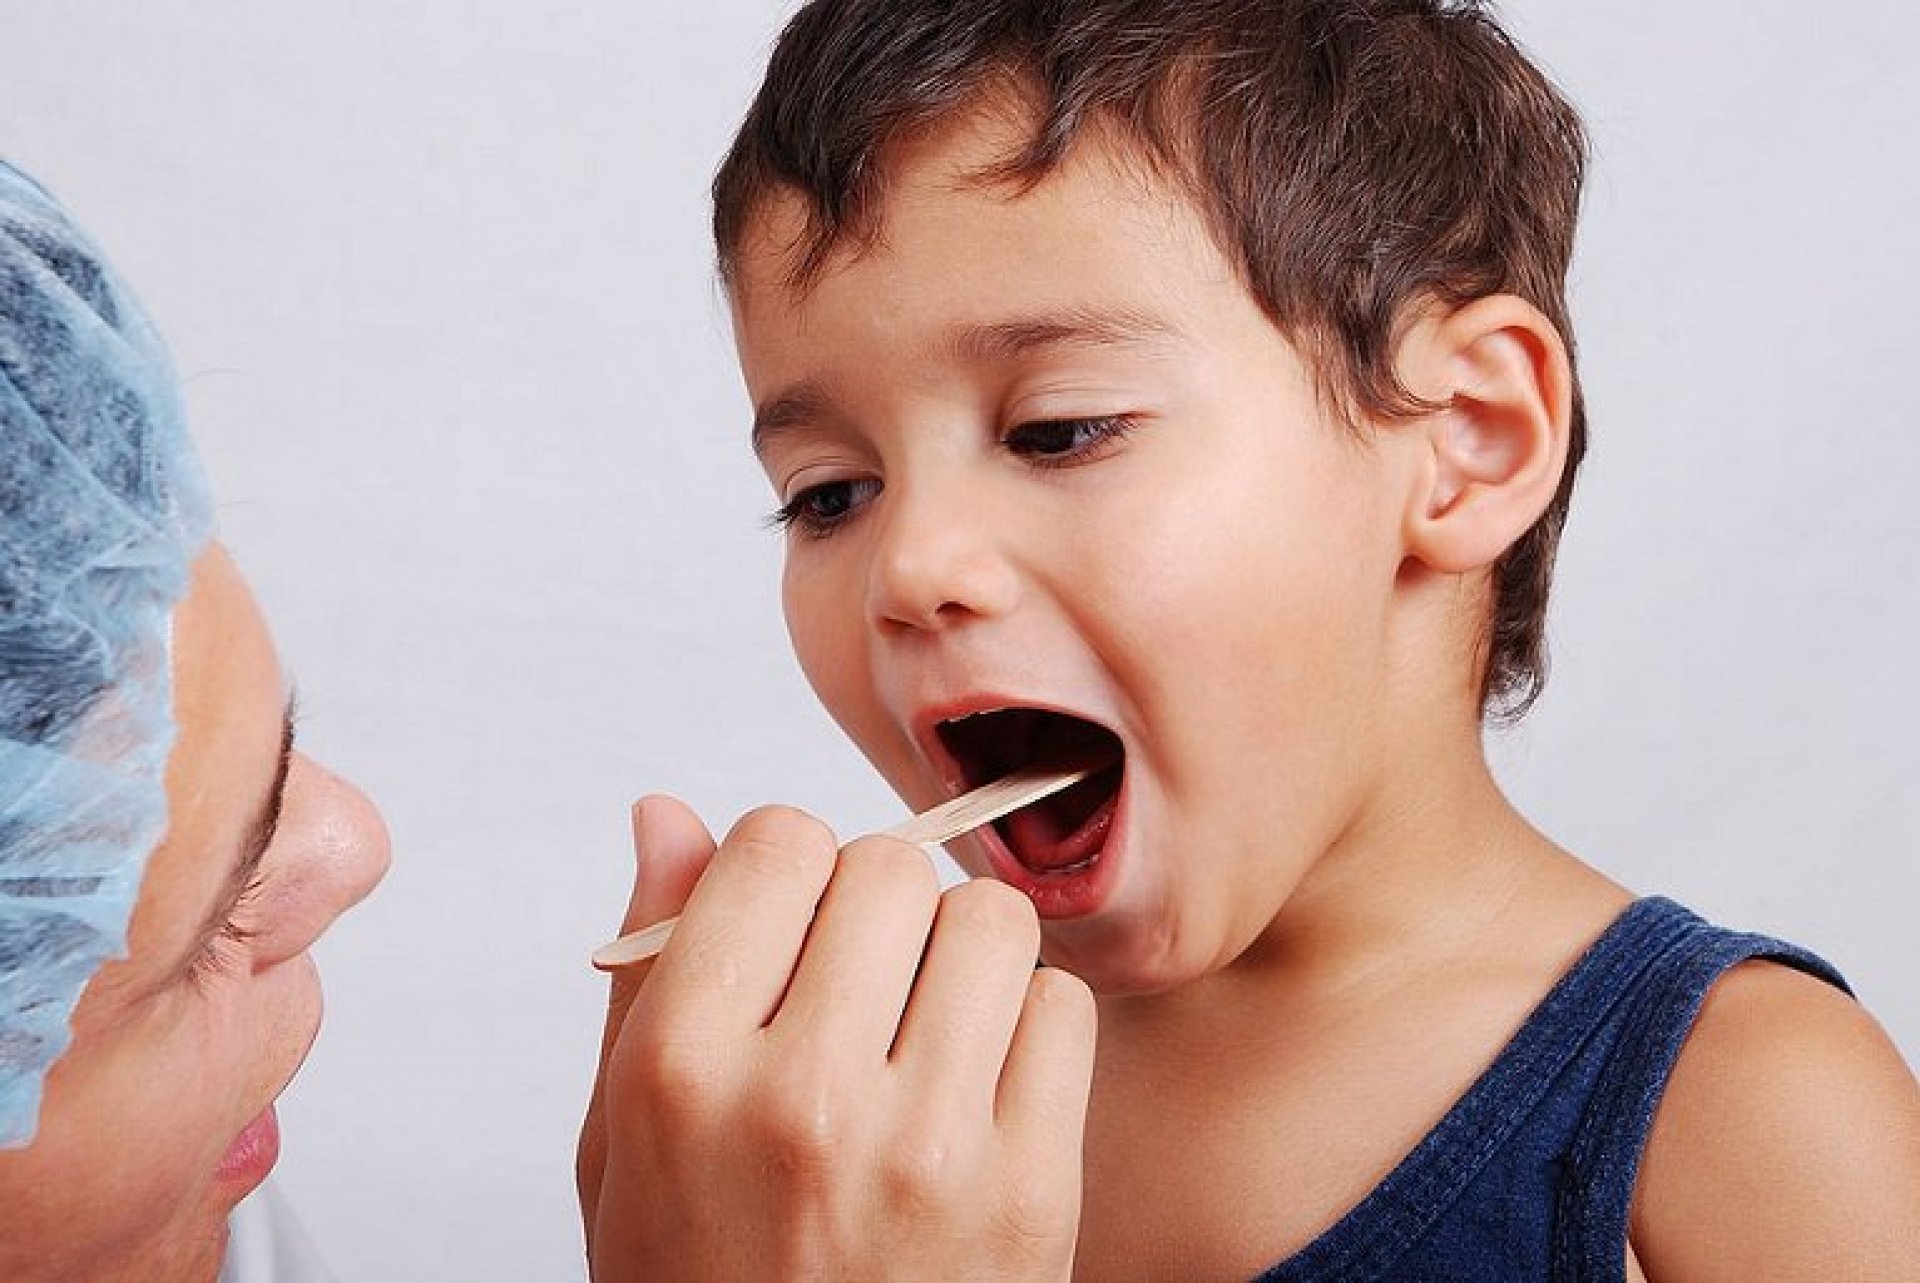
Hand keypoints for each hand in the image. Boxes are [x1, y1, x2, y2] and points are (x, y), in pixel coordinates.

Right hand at [578, 797, 1096, 1281]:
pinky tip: (978, 1086)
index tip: (790, 919)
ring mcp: (928, 1147)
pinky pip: (1064, 1009)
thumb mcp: (621, 1144)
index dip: (788, 866)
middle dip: (877, 903)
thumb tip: (669, 813)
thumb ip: (646, 973)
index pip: (777, 842)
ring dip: (961, 954)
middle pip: (890, 866)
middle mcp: (802, 1099)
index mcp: (682, 1071)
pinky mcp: (1030, 1191)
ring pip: (989, 921)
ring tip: (922, 1027)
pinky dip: (1029, 1027)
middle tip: (859, 979)